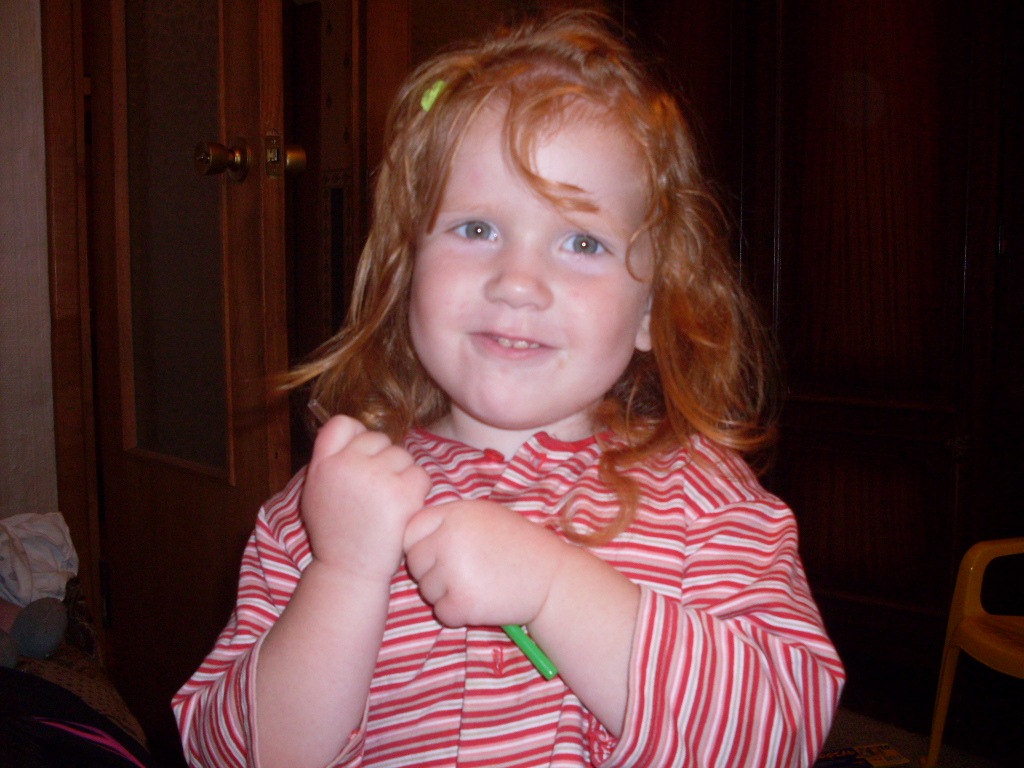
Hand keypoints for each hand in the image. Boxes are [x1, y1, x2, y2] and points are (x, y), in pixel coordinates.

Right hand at [301, 416, 429, 581]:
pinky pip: (421, 475)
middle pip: (378, 439)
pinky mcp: (401, 493)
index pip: (342, 424)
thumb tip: (356, 432)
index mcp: (323, 464)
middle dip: (383, 460)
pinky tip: (405, 509)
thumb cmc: (336, 533)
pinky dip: (418, 490)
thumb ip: (331, 461)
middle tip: (377, 490)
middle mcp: (347, 465)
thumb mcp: (317, 491)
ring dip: (403, 475)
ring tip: (389, 503)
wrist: (349, 570)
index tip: (362, 456)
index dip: (356, 436)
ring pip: (403, 455)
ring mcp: (375, 477)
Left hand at [403, 500, 567, 627]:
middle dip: (432, 572)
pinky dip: (457, 613)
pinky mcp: (463, 602)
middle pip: (415, 563)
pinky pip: (441, 612)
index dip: (421, 545)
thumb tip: (412, 535)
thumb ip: (450, 520)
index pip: (411, 531)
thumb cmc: (519, 545)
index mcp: (455, 514)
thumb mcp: (485, 515)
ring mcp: (455, 571)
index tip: (440, 553)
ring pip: (426, 590)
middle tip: (464, 573)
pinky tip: (481, 602)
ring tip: (478, 584)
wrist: (552, 578)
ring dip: (445, 593)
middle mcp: (451, 539)